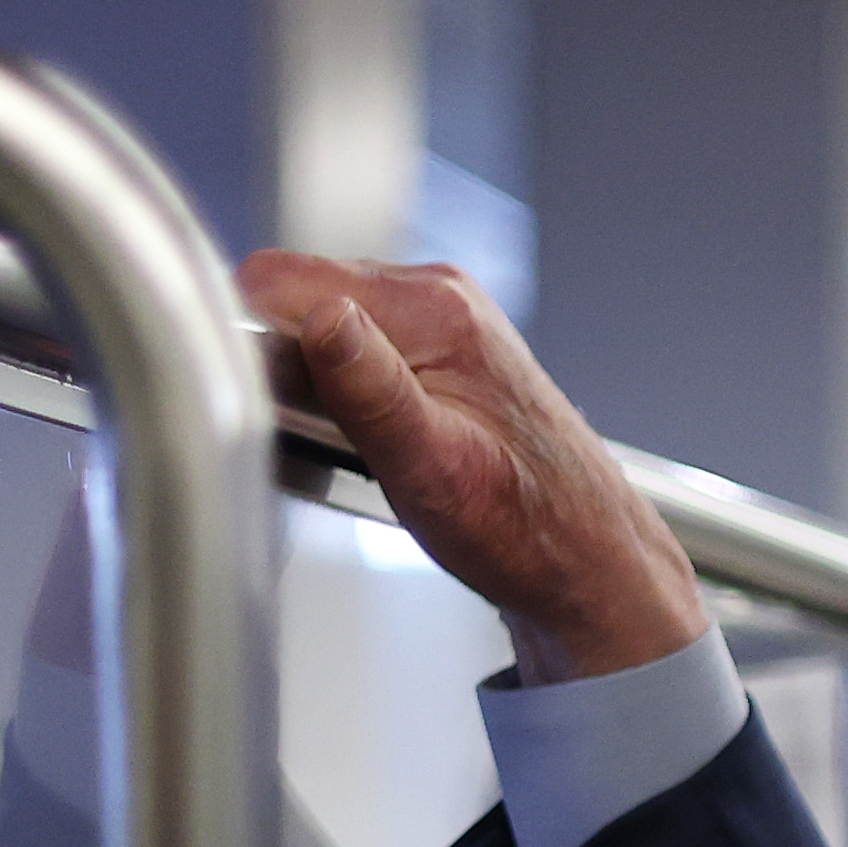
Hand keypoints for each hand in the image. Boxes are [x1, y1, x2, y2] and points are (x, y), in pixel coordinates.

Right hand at [236, 249, 709, 684]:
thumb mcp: (431, 467)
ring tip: (366, 454)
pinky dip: (344, 404)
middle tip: (336, 445)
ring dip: (315, 393)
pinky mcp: (436, 355)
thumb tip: (320, 318)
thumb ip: (369, 388)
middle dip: (287, 370)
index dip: (256, 344)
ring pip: (319, 332)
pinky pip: (354, 359)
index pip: (283, 281)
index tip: (282, 405)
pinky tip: (378, 450)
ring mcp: (439, 324)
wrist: (591, 565)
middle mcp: (438, 299)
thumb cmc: (528, 530)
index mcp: (434, 309)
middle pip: (296, 301)